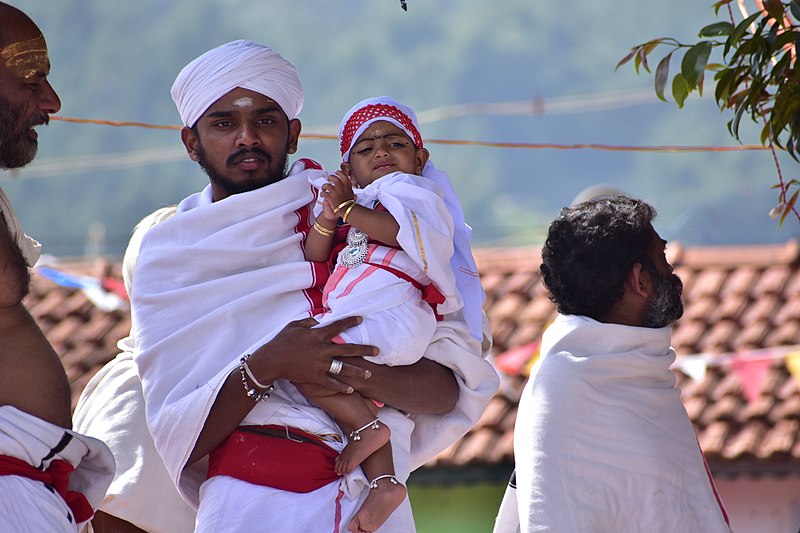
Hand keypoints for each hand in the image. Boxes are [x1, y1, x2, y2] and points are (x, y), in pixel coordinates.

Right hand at [248, 316, 375, 393]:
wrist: (271, 360)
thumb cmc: (281, 341)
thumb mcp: (294, 326)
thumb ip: (308, 322)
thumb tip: (319, 319)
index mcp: (317, 335)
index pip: (338, 326)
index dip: (350, 321)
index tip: (361, 319)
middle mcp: (322, 349)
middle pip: (348, 349)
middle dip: (364, 350)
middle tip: (377, 351)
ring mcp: (320, 364)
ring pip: (344, 368)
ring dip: (358, 371)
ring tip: (369, 374)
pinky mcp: (315, 377)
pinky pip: (331, 383)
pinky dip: (341, 387)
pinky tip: (351, 390)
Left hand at [321, 171, 355, 216]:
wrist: (346, 211)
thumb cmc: (349, 204)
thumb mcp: (352, 196)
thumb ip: (350, 190)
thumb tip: (352, 187)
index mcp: (347, 186)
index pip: (344, 176)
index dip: (340, 173)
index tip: (337, 172)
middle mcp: (341, 187)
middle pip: (334, 178)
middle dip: (331, 177)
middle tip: (329, 178)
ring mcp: (335, 192)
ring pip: (327, 185)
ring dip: (324, 186)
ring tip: (324, 188)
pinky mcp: (330, 197)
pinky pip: (324, 193)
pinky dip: (322, 193)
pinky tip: (322, 195)